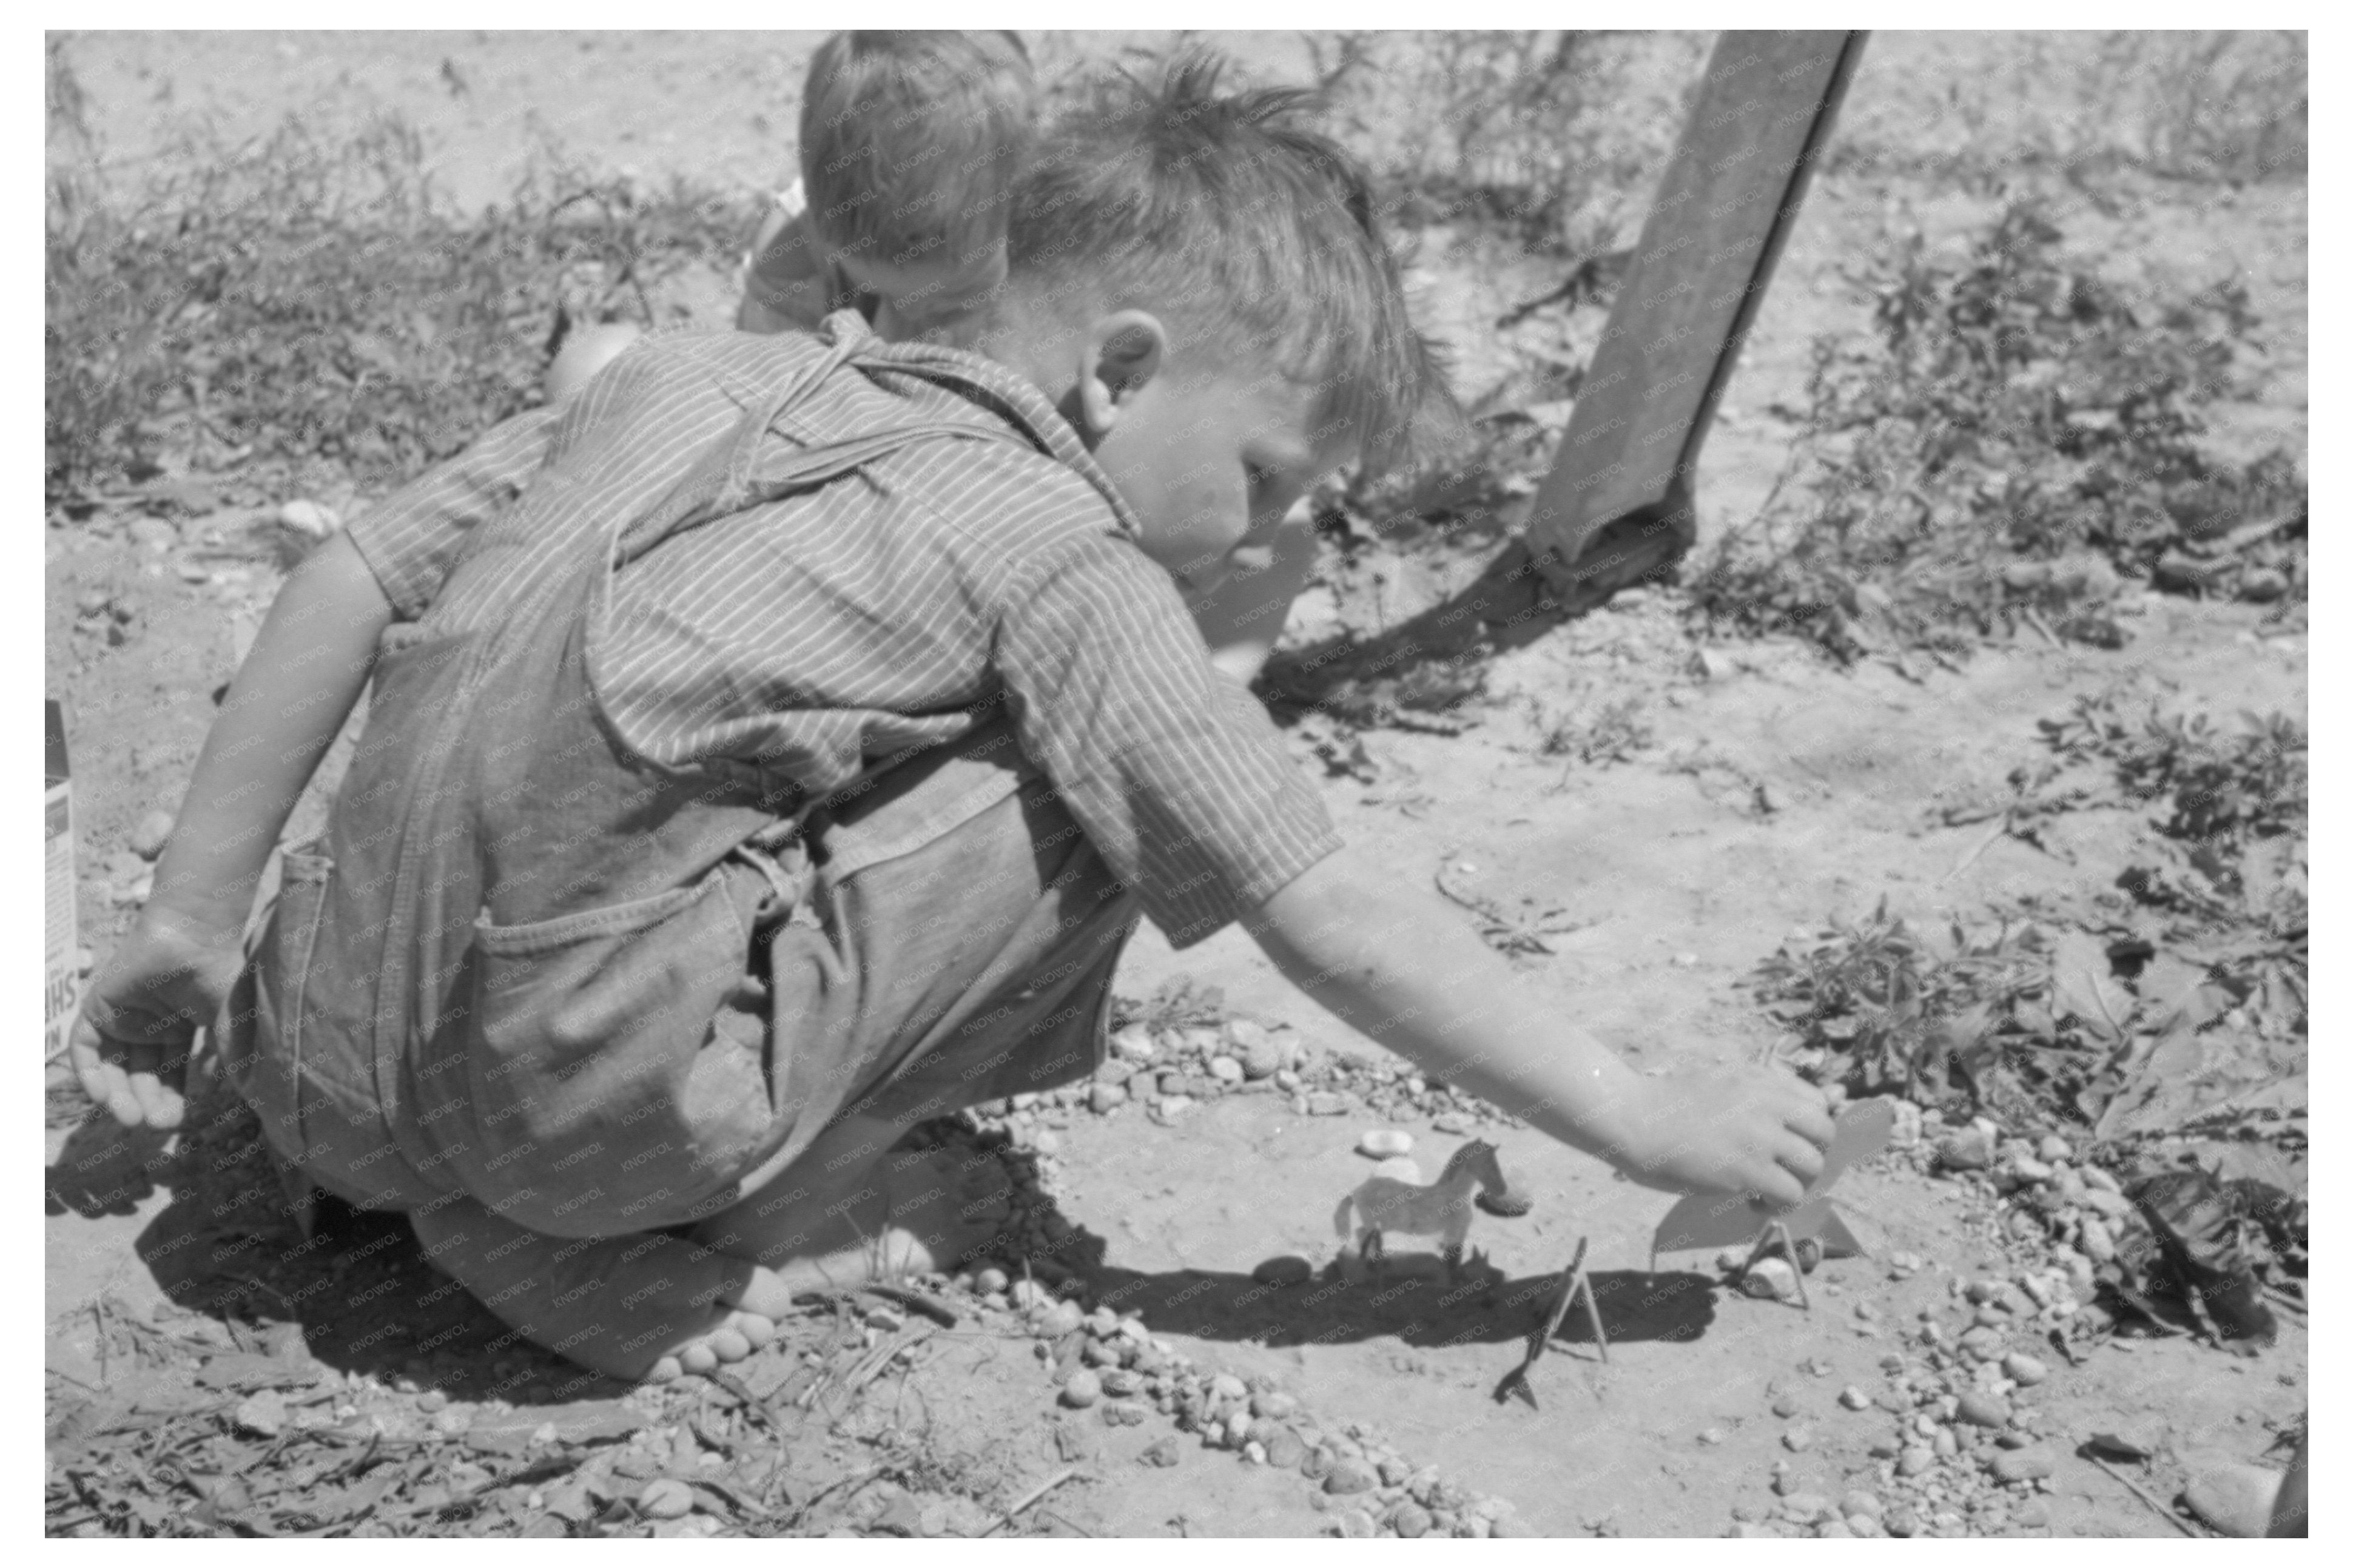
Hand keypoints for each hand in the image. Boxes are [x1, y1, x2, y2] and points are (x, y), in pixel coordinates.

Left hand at [68, 909, 243, 1130]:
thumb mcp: (232, 1027)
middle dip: (148, 1102)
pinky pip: (86, 1048)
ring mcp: (124, 1015)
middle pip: (142, 1074)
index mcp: (184, 1025)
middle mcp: (151, 1023)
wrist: (195, 935)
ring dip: (119, 1096)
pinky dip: (91, 1074)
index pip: (172, 1072)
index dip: (174, 1098)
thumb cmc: (223, 975)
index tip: (181, 1120)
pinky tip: (104, 1097)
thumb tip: (253, 1098)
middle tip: (156, 1125)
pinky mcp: (98, 1006)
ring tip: (130, 1119)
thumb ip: (234, 1062)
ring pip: (114, 1066)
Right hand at [1610, 1067, 1835, 1210]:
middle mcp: (1768, 1103)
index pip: (1817, 1102)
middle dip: (1812, 1155)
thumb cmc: (1667, 1104)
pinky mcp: (1750, 1169)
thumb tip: (1787, 1117)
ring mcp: (1761, 1136)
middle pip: (1825, 1132)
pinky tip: (1753, 1204)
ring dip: (1797, 1184)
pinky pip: (1791, 1193)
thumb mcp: (1719, 1082)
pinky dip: (1777, 1205)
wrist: (1634, 1119)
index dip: (1809, 1128)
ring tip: (1769, 1191)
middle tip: (1786, 1170)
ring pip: (1814, 1166)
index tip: (1789, 1144)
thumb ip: (1755, 1093)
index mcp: (1760, 1079)